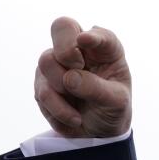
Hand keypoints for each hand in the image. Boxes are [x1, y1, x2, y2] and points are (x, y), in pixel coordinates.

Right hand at [34, 17, 131, 136]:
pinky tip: (74, 118)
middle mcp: (80, 50)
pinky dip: (59, 109)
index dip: (92, 36)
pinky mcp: (43, 81)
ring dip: (62, 86)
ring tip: (80, 108)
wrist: (98, 132)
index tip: (84, 40)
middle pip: (61, 27)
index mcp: (106, 49)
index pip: (100, 34)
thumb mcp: (116, 103)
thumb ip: (96, 88)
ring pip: (46, 61)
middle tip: (76, 66)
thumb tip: (69, 78)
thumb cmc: (113, 109)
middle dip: (65, 48)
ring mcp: (58, 63)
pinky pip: (42, 91)